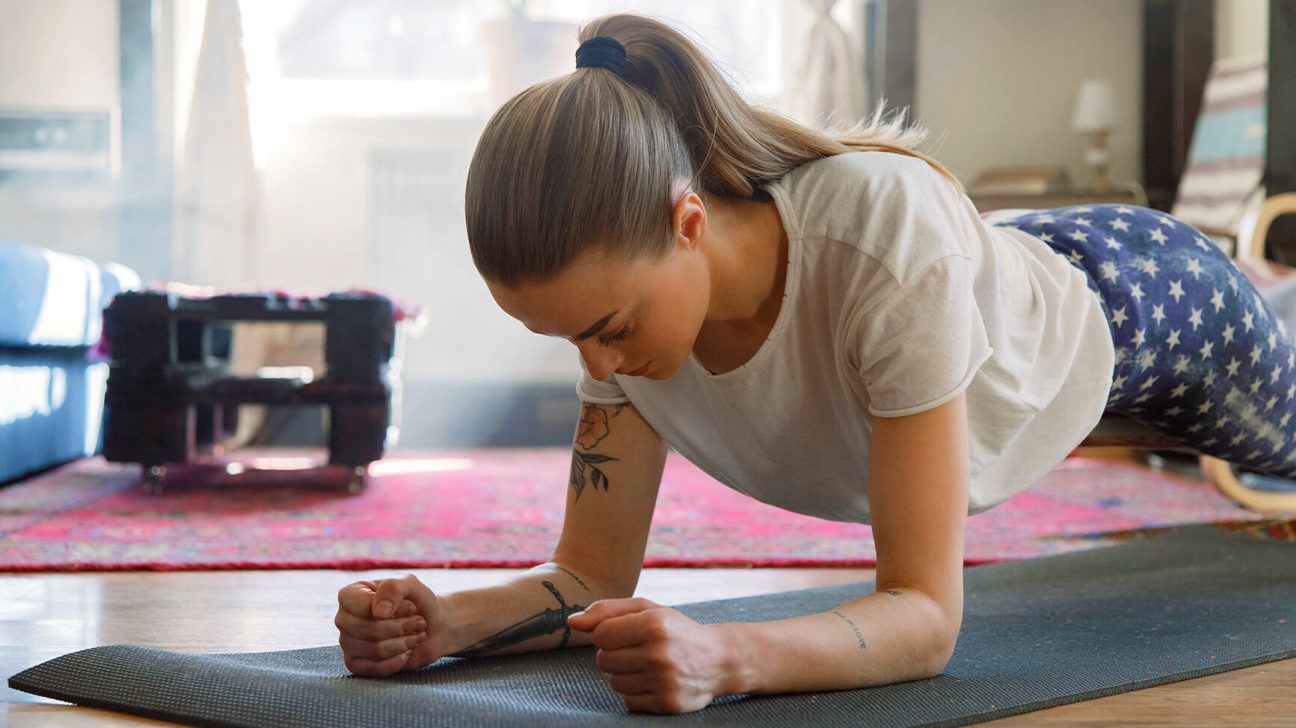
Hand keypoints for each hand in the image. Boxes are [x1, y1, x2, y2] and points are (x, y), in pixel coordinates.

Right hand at [335, 573, 449, 675]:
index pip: (364, 607)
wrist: (431, 627)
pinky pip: (375, 668)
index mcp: (350, 594)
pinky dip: (398, 661)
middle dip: (402, 628)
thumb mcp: (409, 585)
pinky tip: (406, 651)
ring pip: (375, 650)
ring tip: (416, 635)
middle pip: (371, 630)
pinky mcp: (355, 664)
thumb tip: (377, 612)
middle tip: (419, 623)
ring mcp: (347, 642)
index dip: (395, 610)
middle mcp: (343, 618)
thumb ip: (393, 588)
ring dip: (404, 643)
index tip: (412, 607)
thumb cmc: (417, 602)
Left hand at [567, 597, 729, 713]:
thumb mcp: (647, 609)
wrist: (719, 659)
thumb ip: (607, 610)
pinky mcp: (667, 704)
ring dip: (624, 675)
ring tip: (647, 665)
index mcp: (654, 624)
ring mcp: (664, 681)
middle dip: (614, 655)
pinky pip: (628, 702)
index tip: (624, 633)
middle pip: (603, 660)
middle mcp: (659, 653)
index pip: (600, 634)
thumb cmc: (675, 630)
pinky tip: (654, 682)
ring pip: (614, 683)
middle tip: (637, 650)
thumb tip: (571, 622)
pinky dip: (636, 693)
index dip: (607, 634)